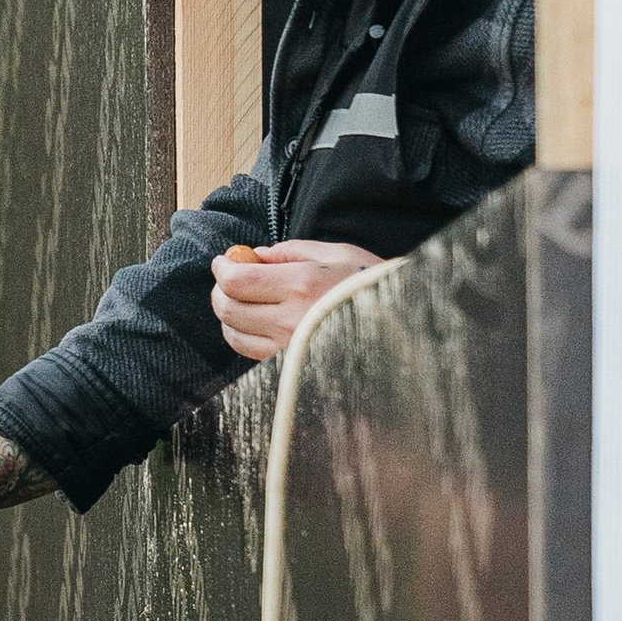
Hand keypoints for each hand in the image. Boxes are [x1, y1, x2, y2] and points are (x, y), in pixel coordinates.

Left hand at [212, 238, 380, 358]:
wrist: (401, 327)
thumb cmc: (371, 285)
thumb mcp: (338, 254)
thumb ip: (292, 251)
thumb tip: (256, 255)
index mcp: (303, 285)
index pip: (239, 281)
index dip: (223, 269)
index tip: (223, 261)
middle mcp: (292, 321)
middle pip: (230, 309)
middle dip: (220, 291)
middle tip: (226, 279)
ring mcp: (290, 350)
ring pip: (235, 335)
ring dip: (228, 315)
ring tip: (239, 300)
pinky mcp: (291, 369)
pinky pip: (251, 353)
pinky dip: (242, 336)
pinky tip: (253, 322)